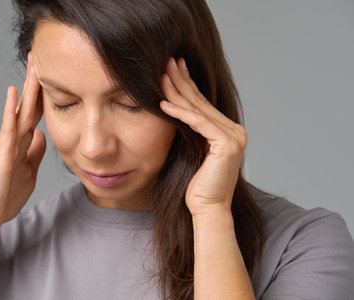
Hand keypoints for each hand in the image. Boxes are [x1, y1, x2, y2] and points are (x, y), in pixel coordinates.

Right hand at [0, 52, 45, 232]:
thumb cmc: (5, 194)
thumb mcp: (28, 170)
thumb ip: (34, 152)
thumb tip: (42, 136)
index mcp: (20, 142)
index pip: (35, 114)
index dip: (44, 96)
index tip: (54, 77)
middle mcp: (12, 138)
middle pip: (28, 106)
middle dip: (37, 83)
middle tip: (41, 58)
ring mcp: (6, 143)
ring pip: (20, 110)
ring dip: (28, 88)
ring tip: (34, 65)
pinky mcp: (2, 153)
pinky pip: (8, 128)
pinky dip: (11, 110)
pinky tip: (14, 93)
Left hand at [159, 57, 246, 216]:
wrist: (207, 208)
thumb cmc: (196, 184)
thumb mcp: (191, 150)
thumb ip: (190, 131)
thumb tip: (174, 108)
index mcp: (228, 131)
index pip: (202, 104)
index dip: (187, 85)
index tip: (173, 69)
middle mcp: (234, 130)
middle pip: (201, 102)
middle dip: (182, 80)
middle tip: (167, 61)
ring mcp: (234, 136)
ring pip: (198, 109)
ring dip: (177, 91)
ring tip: (161, 76)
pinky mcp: (227, 144)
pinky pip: (198, 123)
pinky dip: (179, 113)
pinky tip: (163, 103)